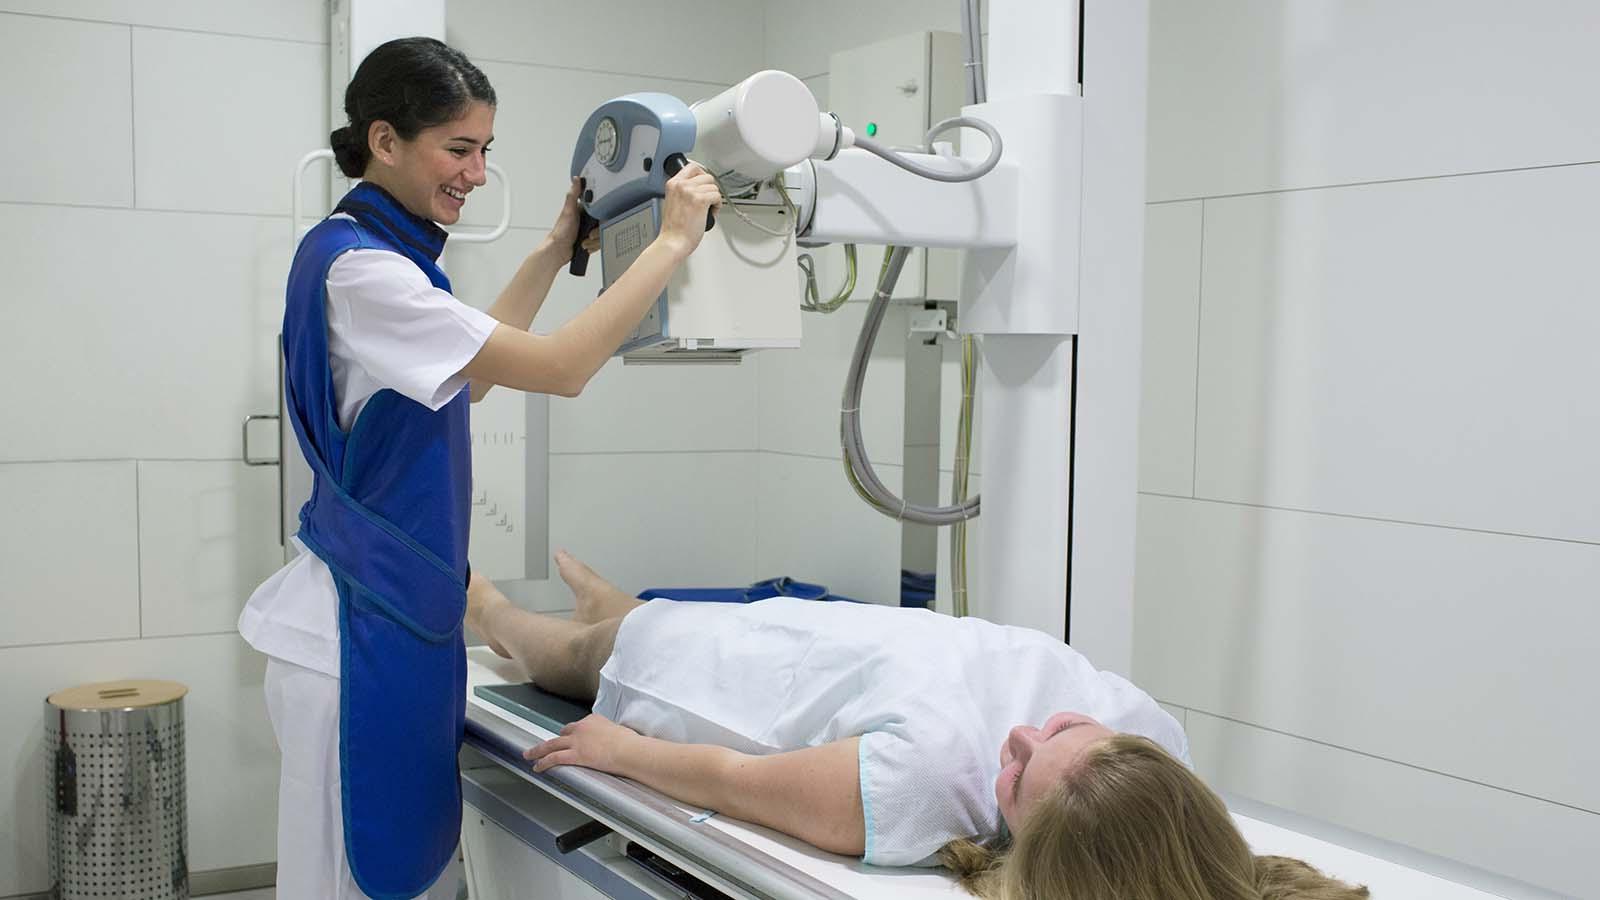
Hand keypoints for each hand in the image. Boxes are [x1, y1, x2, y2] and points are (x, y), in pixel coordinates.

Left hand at [523, 713, 637, 774]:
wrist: (628, 749)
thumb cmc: (630, 743)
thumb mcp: (619, 732)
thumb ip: (611, 736)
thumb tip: (614, 741)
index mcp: (594, 720)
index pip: (578, 726)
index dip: (573, 734)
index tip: (571, 739)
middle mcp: (582, 727)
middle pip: (563, 732)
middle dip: (554, 741)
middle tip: (545, 747)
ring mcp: (577, 741)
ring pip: (552, 744)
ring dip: (538, 750)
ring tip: (529, 755)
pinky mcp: (575, 754)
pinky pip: (554, 758)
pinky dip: (543, 762)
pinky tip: (537, 766)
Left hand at [543, 177, 598, 263]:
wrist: (558, 250)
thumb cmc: (561, 231)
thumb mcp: (568, 210)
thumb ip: (573, 195)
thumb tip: (576, 179)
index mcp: (583, 210)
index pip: (600, 210)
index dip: (602, 217)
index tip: (598, 222)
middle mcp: (587, 220)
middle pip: (603, 225)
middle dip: (597, 233)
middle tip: (589, 234)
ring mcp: (588, 230)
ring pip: (601, 235)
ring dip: (594, 241)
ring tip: (584, 241)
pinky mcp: (589, 240)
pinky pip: (599, 244)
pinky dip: (593, 246)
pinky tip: (585, 245)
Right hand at [654, 162, 721, 259]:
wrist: (673, 242)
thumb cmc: (673, 228)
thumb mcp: (672, 202)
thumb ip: (682, 191)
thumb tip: (697, 187)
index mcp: (673, 184)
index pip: (692, 167)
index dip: (702, 175)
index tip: (704, 183)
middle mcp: (681, 185)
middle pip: (707, 176)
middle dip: (710, 189)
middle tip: (708, 200)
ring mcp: (691, 192)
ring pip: (714, 187)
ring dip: (714, 198)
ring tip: (707, 209)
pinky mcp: (700, 200)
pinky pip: (717, 196)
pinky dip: (717, 206)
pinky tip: (711, 213)